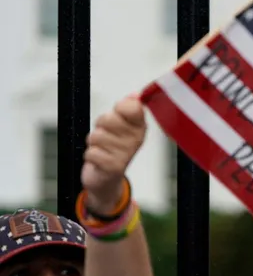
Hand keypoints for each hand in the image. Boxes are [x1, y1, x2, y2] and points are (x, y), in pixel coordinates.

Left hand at [82, 94, 146, 213]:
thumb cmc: (111, 149)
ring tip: (102, 149)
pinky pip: (91, 152)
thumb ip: (127, 109)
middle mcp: (136, 139)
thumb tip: (134, 96)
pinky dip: (90, 156)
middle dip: (101, 126)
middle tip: (106, 136)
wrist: (106, 179)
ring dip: (94, 143)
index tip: (118, 116)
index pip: (131, 106)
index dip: (119, 109)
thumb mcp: (121, 126)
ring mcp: (126, 153)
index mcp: (140, 127)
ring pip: (96, 136)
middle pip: (108, 119)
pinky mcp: (114, 167)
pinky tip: (99, 160)